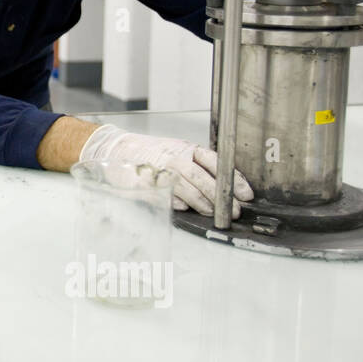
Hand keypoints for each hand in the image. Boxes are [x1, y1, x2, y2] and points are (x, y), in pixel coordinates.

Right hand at [77, 124, 253, 220]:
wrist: (117, 150)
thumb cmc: (150, 153)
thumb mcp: (178, 151)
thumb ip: (198, 166)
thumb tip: (225, 186)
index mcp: (185, 149)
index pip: (215, 162)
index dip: (233, 179)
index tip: (245, 194)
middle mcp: (173, 158)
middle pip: (203, 178)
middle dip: (220, 197)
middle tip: (233, 210)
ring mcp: (159, 171)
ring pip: (187, 190)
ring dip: (202, 204)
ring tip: (212, 213)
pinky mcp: (146, 185)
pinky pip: (167, 198)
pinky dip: (178, 204)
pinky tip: (184, 208)